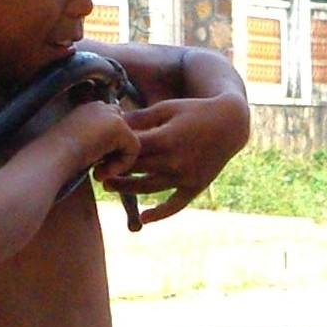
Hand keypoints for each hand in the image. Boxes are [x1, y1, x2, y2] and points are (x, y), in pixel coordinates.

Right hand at [52, 101, 139, 181]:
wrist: (50, 158)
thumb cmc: (55, 158)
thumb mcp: (74, 146)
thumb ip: (93, 142)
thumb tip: (108, 154)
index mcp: (86, 109)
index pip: (111, 124)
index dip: (108, 146)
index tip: (92, 163)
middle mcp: (99, 107)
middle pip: (125, 130)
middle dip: (118, 151)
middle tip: (98, 168)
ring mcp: (109, 114)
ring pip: (129, 141)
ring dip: (116, 162)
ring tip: (97, 173)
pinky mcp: (119, 126)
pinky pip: (133, 149)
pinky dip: (121, 165)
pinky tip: (100, 171)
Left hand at [100, 93, 248, 222]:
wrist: (230, 124)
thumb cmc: (193, 111)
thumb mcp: (166, 108)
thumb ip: (139, 117)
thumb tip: (112, 119)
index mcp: (166, 139)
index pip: (130, 150)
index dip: (111, 152)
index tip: (96, 151)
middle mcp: (175, 161)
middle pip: (136, 170)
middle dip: (113, 170)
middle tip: (95, 170)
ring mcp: (185, 176)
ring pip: (148, 188)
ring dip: (125, 189)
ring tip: (107, 186)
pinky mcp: (195, 186)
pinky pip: (176, 205)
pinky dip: (161, 213)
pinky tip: (144, 218)